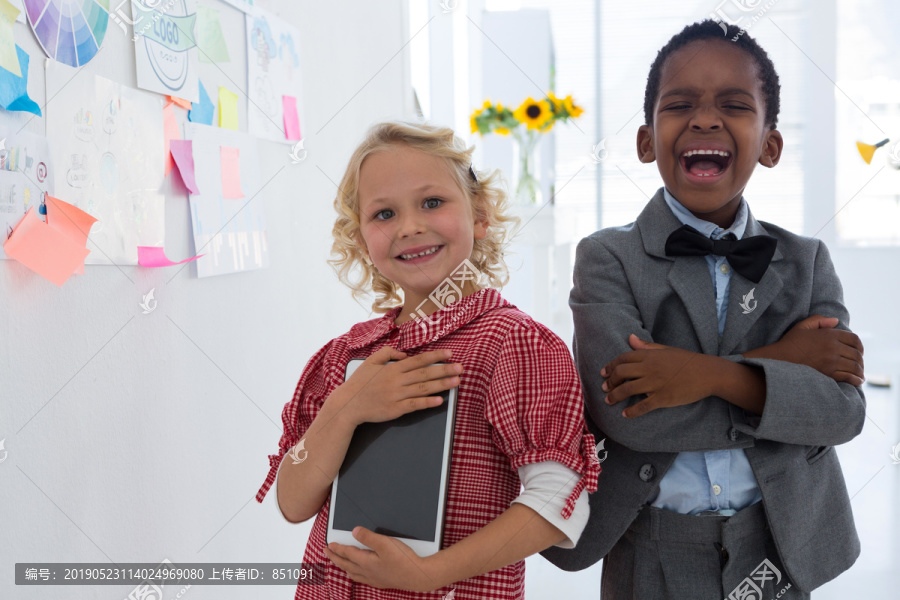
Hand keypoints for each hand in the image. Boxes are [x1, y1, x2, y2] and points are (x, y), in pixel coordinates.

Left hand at [324, 527, 443, 591]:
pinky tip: (357, 573)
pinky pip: (361, 578)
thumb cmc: (404, 560)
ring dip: (343, 566)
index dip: (337, 548)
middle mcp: (367, 572)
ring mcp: (374, 579)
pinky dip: (354, 574)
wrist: (418, 576)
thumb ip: (368, 537)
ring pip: (352, 573)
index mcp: (366, 562)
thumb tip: (354, 532)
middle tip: (327, 552)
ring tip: (338, 562)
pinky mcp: (381, 582)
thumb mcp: (385, 544)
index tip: (329, 545)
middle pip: (346, 564)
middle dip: (335, 557)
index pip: (347, 554)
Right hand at [333, 347, 462, 425]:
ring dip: (442, 385)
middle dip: (445, 370)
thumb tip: (404, 354)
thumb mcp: (370, 362)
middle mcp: (397, 381)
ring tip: (456, 382)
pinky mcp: (395, 410)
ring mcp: (397, 396)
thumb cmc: (359, 383)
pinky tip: (440, 400)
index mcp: (392, 368)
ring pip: (423, 389)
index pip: (418, 360)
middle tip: (461, 368)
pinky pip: (415, 405)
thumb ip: (387, 353)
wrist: (348, 405)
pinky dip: (428, 402)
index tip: (450, 354)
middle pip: (425, 374)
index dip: (435, 357)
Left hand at [600, 335, 714, 417]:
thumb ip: (646, 346)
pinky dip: (632, 411)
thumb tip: (629, 338)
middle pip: (621, 374)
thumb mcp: (666, 349)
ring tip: (609, 401)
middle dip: (610, 382)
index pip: (623, 359)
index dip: (610, 366)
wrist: (708, 373)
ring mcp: (656, 384)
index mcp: (650, 355)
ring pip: (628, 390)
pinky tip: (625, 414)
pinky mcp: (663, 398)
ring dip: (615, 396)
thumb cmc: (687, 360)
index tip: (604, 373)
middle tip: (605, 388)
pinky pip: (643, 406)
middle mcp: (649, 369)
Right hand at [753, 315, 863, 385]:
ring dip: (860, 370)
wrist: (779, 359)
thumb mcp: (802, 326)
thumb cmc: (790, 343)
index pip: (854, 339)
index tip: (859, 351)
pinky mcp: (828, 373)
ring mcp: (831, 361)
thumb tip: (836, 321)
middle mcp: (833, 347)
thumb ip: (819, 320)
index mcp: (829, 335)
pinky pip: (848, 377)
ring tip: (859, 374)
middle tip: (859, 364)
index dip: (860, 346)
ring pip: (855, 366)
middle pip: (857, 354)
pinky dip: (855, 379)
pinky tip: (857, 381)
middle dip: (861, 359)